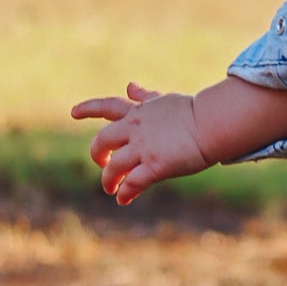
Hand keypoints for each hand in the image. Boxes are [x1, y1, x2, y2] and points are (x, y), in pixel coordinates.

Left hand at [70, 82, 209, 205]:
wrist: (213, 123)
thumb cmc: (194, 112)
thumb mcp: (164, 101)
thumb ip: (145, 97)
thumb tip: (129, 86)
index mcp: (138, 112)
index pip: (107, 106)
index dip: (88, 109)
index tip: (74, 113)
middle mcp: (135, 129)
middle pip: (102, 142)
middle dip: (98, 155)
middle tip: (102, 165)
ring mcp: (144, 148)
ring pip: (114, 166)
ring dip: (109, 180)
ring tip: (111, 189)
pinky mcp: (156, 166)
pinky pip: (133, 183)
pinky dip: (126, 192)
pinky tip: (123, 199)